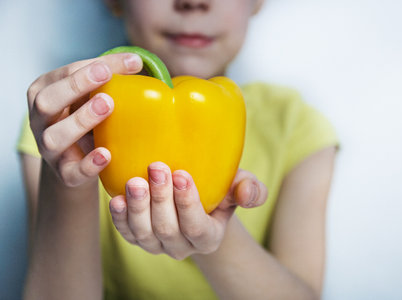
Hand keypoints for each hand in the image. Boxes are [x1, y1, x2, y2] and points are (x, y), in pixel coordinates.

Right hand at [27, 53, 142, 186]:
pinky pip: (71, 172)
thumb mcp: (91, 93)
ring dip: (80, 120)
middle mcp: (40, 120)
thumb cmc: (84, 116)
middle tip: (105, 76)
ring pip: (54, 137)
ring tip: (107, 106)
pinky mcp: (63, 172)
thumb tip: (136, 61)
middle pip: (46, 102)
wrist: (76, 158)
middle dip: (75, 87)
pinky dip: (88, 165)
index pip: (62, 75)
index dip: (86, 69)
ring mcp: (49, 148)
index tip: (110, 66)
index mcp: (44, 92)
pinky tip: (106, 154)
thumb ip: (110, 76)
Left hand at [109, 162, 267, 259]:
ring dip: (138, 208)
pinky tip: (116, 198)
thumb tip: (247, 193)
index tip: (181, 174)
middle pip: (168, 230)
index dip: (188, 203)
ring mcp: (157, 245)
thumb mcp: (240, 186)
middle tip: (156, 168)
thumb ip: (250, 190)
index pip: (197, 226)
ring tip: (134, 181)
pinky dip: (119, 218)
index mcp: (208, 237)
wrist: (198, 198)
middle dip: (160, 199)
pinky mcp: (138, 239)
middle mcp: (182, 247)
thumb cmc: (220, 189)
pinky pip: (126, 233)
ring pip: (144, 234)